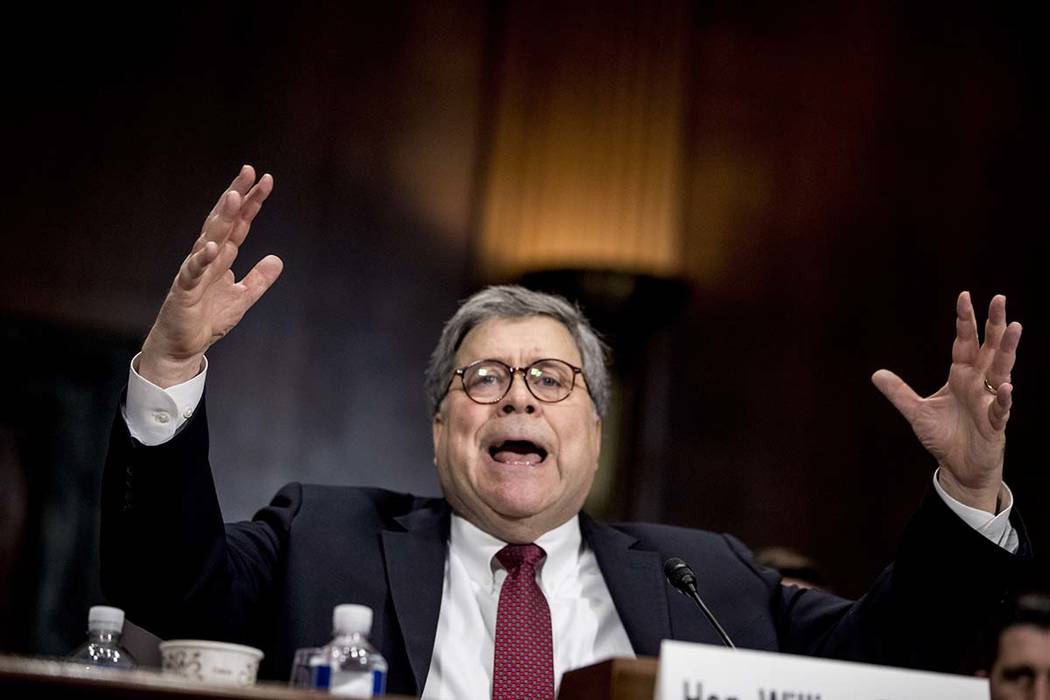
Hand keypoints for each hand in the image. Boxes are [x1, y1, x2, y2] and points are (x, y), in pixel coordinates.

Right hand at [138, 165, 282, 387]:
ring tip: (235, 197)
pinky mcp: (184, 290)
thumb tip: (277, 259)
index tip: (265, 180)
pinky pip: (192, 272)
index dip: (252, 203)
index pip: (240, 224)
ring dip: (222, 218)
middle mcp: (207, 257)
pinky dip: (202, 259)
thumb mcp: (242, 297)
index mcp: (222, 257)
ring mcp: (194, 271)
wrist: (183, 346)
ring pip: (208, 238)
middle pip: (224, 221)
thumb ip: (258, 278)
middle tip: (249, 172)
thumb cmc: (207, 319)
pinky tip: (212, 247)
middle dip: (236, 196)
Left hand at [871, 292, 1021, 512]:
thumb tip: (876, 374)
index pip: (964, 342)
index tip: (965, 295)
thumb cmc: (944, 436)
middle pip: (989, 348)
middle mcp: (978, 383)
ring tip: (1015, 327)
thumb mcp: (916, 411)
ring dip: (1008, 350)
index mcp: (961, 375)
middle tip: (1000, 298)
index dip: (965, 320)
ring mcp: (989, 401)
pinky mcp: (994, 424)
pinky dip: (1002, 398)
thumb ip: (899, 392)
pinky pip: (1000, 408)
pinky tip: (1005, 386)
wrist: (958, 466)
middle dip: (994, 324)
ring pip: (1002, 370)